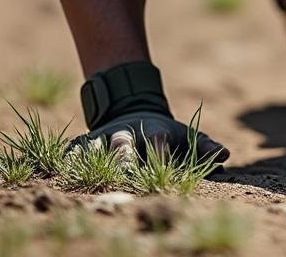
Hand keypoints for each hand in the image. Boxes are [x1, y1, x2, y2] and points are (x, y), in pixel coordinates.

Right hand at [69, 110, 229, 164]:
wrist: (134, 111)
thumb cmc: (166, 134)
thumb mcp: (187, 137)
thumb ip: (206, 147)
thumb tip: (226, 155)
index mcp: (154, 132)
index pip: (158, 141)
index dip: (160, 153)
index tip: (163, 169)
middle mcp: (127, 133)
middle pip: (122, 145)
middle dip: (122, 159)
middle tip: (123, 175)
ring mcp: (104, 137)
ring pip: (94, 146)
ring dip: (90, 159)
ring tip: (82, 173)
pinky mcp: (86, 142)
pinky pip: (73, 148)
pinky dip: (67, 157)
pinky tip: (59, 169)